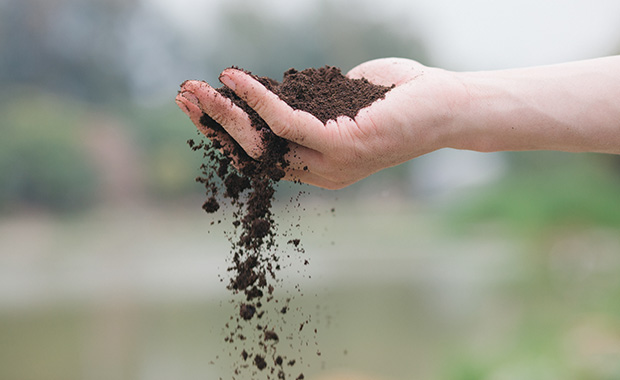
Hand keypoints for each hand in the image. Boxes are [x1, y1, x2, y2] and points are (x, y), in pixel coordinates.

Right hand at [176, 58, 465, 188]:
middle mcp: (320, 172)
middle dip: (213, 124)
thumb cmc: (399, 97)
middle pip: (252, 153)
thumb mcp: (340, 100)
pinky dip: (256, 98)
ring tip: (196, 87)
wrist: (449, 105)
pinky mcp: (342, 145)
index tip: (199, 103)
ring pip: (262, 140)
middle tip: (184, 95)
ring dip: (224, 112)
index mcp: (318, 166)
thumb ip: (308, 103)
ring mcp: (330, 163)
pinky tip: (233, 78)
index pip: (260, 154)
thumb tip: (276, 91)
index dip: (225, 131)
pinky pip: (286, 121)